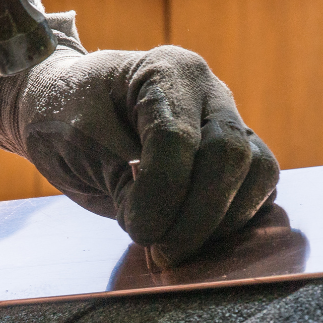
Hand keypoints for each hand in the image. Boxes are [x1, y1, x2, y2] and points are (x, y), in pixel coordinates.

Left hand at [0, 46, 278, 266]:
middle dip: (198, 216)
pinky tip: (192, 238)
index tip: (138, 232)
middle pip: (231, 155)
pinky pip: (258, 190)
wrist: (62, 111)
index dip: (161, 194)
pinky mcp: (235, 157)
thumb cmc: (62, 117)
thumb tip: (164, 225)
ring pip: (260, 172)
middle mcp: (208, 91)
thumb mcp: (77, 144)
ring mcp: (228, 121)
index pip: (178, 139)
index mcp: (165, 70)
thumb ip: (122, 179)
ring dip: (223, 221)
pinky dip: (232, 221)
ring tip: (175, 245)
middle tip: (161, 252)